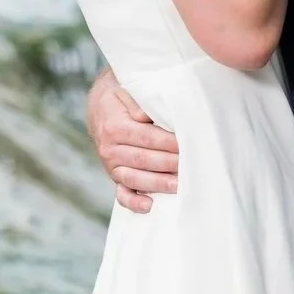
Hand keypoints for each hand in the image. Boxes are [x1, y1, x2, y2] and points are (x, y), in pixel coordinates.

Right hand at [86, 68, 178, 210]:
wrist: (101, 102)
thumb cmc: (121, 93)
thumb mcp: (127, 87)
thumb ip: (139, 102)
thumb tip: (150, 117)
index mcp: (115, 127)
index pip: (149, 139)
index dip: (170, 143)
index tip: (190, 144)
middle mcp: (110, 148)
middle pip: (145, 160)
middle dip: (170, 164)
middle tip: (193, 166)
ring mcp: (111, 165)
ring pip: (135, 179)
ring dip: (159, 184)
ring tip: (180, 187)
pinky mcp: (114, 175)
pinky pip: (121, 193)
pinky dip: (133, 202)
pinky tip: (150, 206)